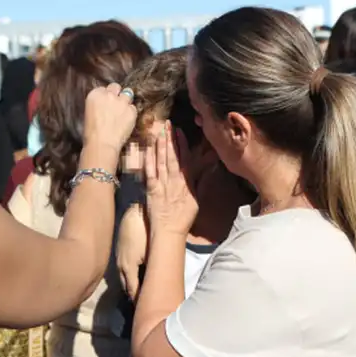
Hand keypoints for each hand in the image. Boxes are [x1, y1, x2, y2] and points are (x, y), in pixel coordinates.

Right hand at [83, 83, 139, 161]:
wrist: (101, 144)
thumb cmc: (91, 133)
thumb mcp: (89, 113)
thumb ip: (97, 104)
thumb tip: (105, 105)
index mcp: (95, 94)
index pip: (103, 89)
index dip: (105, 96)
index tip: (105, 103)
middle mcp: (109, 95)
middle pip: (116, 87)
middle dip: (116, 94)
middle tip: (115, 104)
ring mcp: (122, 102)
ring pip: (128, 93)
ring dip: (126, 100)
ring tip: (123, 111)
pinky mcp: (132, 110)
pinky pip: (133, 108)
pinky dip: (131, 113)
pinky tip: (126, 121)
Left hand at [144, 121, 197, 235]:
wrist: (170, 232)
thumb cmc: (183, 218)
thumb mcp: (196, 200)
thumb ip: (199, 183)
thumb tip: (208, 169)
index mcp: (187, 183)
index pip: (186, 159)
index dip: (182, 144)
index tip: (180, 131)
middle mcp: (175, 181)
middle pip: (173, 156)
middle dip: (170, 139)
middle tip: (167, 124)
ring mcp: (163, 185)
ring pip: (162, 161)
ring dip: (161, 146)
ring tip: (159, 131)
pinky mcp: (151, 190)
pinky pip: (150, 172)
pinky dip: (149, 160)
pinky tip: (147, 149)